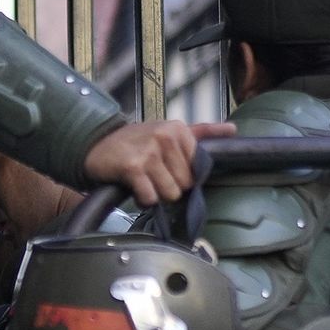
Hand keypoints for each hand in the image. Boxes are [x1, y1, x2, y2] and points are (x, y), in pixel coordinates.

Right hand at [83, 120, 237, 205]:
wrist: (95, 145)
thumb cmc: (134, 142)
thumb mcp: (168, 131)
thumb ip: (201, 132)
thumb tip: (233, 130)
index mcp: (178, 129)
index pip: (198, 169)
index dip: (182, 176)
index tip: (167, 169)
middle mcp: (165, 137)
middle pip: (185, 184)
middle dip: (168, 187)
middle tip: (153, 176)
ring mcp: (148, 151)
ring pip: (169, 193)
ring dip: (155, 195)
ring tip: (144, 182)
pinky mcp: (132, 167)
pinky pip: (149, 197)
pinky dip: (142, 199)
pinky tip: (134, 188)